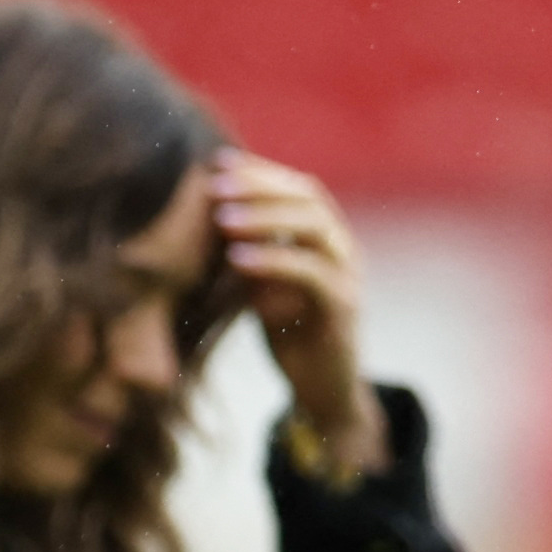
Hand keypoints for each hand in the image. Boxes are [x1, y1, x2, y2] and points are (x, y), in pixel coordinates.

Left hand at [211, 150, 386, 471]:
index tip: (215, 162)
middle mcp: (342, 248)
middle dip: (260, 186)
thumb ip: (245, 250)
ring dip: (265, 217)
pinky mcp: (343, 308)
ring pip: (315, 227)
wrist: (323, 390)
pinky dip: (275, 260)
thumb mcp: (259, 283)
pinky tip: (238, 257)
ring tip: (221, 217)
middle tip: (214, 186)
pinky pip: (313, 273)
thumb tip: (203, 215)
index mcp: (323, 236)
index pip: (296, 187)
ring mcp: (348, 275)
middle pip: (308, 197)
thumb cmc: (287, 332)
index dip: (259, 171)